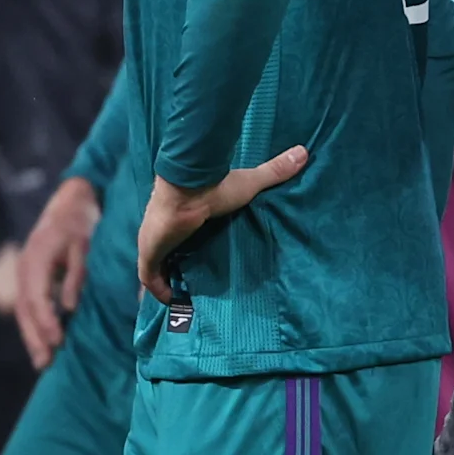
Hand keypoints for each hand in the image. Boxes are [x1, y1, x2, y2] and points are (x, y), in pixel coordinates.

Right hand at [13, 180, 100, 367]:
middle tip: (45, 363)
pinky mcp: (29, 278)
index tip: (57, 341)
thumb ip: (76, 277)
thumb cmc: (80, 225)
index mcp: (36, 259)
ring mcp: (23, 273)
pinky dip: (33, 326)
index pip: (36, 297)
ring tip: (43, 362)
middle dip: (34, 337)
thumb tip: (69, 308)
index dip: (45, 322)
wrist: (68, 205)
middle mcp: (25, 268)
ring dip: (32, 337)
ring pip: (23, 311)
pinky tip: (43, 343)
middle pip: (24, 309)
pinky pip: (27, 306)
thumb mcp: (83, 248)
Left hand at [137, 145, 309, 303]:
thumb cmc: (214, 186)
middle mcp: (164, 229)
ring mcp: (153, 242)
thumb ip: (274, 172)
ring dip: (167, 283)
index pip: (182, 236)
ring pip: (156, 269)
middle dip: (178, 270)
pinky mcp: (149, 253)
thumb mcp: (250, 183)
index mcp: (182, 216)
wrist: (188, 188)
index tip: (202, 263)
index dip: (188, 250)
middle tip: (196, 288)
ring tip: (186, 300)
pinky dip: (159, 291)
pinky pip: (150, 278)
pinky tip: (173, 302)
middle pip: (168, 255)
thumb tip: (303, 152)